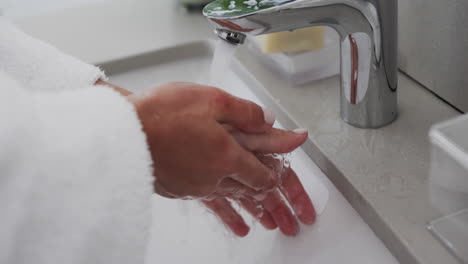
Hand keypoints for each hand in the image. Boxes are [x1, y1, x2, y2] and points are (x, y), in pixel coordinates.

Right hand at [97, 80, 315, 236]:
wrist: (121, 134)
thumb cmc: (160, 114)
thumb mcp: (210, 100)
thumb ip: (244, 113)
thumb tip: (268, 120)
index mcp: (227, 154)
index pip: (264, 172)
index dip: (281, 175)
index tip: (290, 178)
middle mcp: (215, 176)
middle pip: (254, 192)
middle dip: (276, 204)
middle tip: (293, 218)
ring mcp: (198, 186)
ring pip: (236, 200)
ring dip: (256, 212)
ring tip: (272, 224)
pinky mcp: (181, 189)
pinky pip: (212, 205)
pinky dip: (228, 217)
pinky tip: (237, 228)